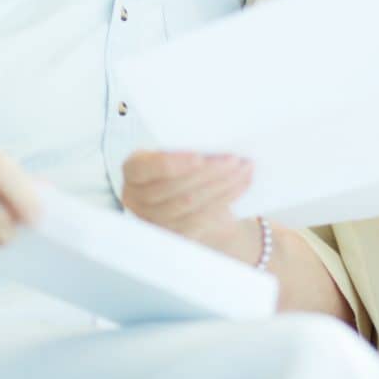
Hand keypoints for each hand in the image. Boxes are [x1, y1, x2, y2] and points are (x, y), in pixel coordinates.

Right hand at [122, 150, 253, 246]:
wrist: (190, 197)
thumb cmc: (182, 166)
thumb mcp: (175, 153)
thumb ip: (184, 150)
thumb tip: (215, 143)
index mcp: (133, 171)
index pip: (147, 168)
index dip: (173, 164)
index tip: (200, 157)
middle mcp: (136, 198)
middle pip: (174, 188)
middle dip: (208, 172)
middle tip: (234, 159)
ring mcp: (155, 220)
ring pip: (190, 204)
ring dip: (222, 185)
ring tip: (244, 168)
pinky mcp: (176, 234)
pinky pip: (202, 218)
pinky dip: (226, 199)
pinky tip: (242, 184)